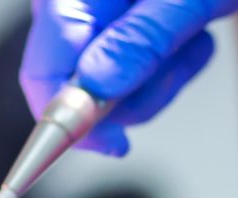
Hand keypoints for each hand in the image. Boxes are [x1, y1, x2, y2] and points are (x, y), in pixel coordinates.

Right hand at [21, 0, 237, 155]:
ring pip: (110, 89)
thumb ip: (143, 38)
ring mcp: (98, 21)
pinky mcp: (123, 31)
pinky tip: (192, 35)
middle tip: (173, 73)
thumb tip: (98, 87)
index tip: (111, 144)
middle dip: (130, 96)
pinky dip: (169, 66)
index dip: (70, 120)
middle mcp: (76, 9)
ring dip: (159, 79)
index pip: (44, 72)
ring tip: (193, 38)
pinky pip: (133, 73)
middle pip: (76, 89)